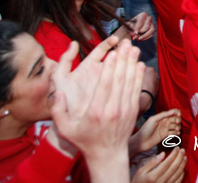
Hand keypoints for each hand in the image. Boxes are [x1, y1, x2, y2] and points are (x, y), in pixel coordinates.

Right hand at [51, 40, 143, 166]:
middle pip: (119, 80)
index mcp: (95, 112)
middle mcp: (112, 110)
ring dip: (132, 64)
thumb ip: (58, 110)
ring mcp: (125, 110)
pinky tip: (140, 64)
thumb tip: (58, 92)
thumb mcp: (65, 129)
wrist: (107, 154)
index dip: (109, 68)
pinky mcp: (133, 111)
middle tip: (125, 43)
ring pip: (130, 83)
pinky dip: (139, 76)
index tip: (111, 53)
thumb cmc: (84, 139)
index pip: (104, 86)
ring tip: (133, 48)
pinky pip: (136, 90)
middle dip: (122, 59)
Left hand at [128, 12, 154, 40]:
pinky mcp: (152, 30)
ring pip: (151, 30)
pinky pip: (151, 34)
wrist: (131, 27)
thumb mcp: (128, 24)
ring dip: (144, 36)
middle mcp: (149, 18)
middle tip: (135, 37)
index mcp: (143, 15)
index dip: (138, 27)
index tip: (135, 33)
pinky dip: (145, 38)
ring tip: (138, 39)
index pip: (141, 21)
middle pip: (147, 26)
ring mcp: (151, 24)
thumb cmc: (130, 24)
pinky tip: (140, 39)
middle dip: (141, 32)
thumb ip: (131, 28)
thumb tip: (134, 33)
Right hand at [132, 148, 185, 182]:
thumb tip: (163, 154)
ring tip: (184, 157)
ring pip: (177, 174)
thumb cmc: (138, 182)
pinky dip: (182, 174)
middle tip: (183, 150)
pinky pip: (178, 181)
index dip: (174, 154)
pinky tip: (182, 168)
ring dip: (182, 164)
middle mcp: (161, 182)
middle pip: (174, 167)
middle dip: (180, 157)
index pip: (167, 163)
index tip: (177, 148)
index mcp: (153, 176)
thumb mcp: (141, 171)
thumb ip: (152, 163)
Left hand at [133, 109, 180, 152]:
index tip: (179, 115)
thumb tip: (173, 111)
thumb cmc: (145, 130)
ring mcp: (165, 129)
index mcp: (161, 117)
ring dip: (178, 127)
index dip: (177, 112)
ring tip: (176, 130)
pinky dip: (177, 133)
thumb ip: (163, 115)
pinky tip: (177, 134)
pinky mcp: (165, 135)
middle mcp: (164, 122)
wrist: (141, 142)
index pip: (172, 112)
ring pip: (175, 126)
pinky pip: (173, 133)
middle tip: (177, 123)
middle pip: (175, 119)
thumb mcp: (153, 120)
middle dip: (178, 120)